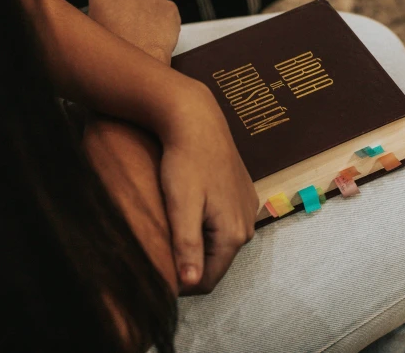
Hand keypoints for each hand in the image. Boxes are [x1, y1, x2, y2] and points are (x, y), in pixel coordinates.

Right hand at [88, 0, 179, 63]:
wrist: (136, 66)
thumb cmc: (112, 53)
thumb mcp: (90, 30)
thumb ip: (95, 15)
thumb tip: (98, 18)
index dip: (109, 7)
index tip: (111, 17)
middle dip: (129, 7)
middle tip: (127, 28)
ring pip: (149, 2)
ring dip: (146, 14)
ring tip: (142, 36)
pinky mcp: (169, 7)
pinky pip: (166, 12)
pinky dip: (163, 22)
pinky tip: (155, 37)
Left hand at [161, 87, 259, 293]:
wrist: (198, 120)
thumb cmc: (186, 162)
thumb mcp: (182, 206)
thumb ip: (187, 246)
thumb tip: (190, 284)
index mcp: (233, 234)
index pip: (207, 281)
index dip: (181, 284)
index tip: (157, 273)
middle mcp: (247, 225)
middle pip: (215, 262)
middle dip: (190, 263)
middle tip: (161, 249)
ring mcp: (247, 208)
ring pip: (219, 243)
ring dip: (198, 243)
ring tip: (173, 228)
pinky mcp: (243, 194)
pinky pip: (224, 222)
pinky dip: (207, 224)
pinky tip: (190, 209)